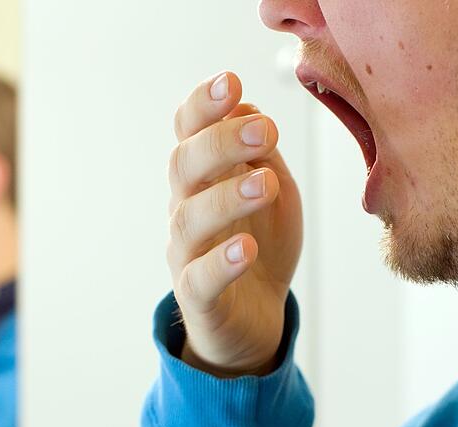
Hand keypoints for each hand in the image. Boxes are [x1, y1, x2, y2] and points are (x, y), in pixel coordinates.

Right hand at [167, 71, 302, 377]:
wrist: (257, 314)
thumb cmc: (263, 243)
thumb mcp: (274, 191)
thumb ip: (262, 155)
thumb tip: (249, 109)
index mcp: (203, 177)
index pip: (188, 133)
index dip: (203, 106)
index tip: (232, 81)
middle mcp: (186, 209)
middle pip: (184, 167)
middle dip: (220, 143)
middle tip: (264, 129)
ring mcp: (187, 254)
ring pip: (190, 220)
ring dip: (227, 197)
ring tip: (266, 184)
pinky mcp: (199, 298)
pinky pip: (200, 279)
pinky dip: (222, 262)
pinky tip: (248, 249)